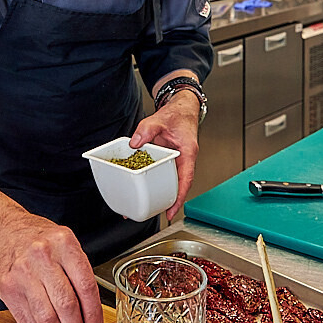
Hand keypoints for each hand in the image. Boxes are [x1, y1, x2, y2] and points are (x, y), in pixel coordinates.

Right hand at [0, 162, 102, 322]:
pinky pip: (28, 320)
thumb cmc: (38, 240)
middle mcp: (42, 257)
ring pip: (46, 318)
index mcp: (64, 244)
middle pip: (66, 305)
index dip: (93, 314)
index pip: (85, 286)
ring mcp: (22, 273)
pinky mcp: (7, 288)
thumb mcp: (65, 244)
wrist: (3, 231)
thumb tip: (91, 313)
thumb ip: (79, 273)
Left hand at [130, 90, 200, 221]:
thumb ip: (146, 130)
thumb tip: (135, 143)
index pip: (185, 179)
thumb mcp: (159, 119)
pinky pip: (163, 173)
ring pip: (170, 181)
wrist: (180, 109)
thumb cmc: (177, 115)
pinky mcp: (168, 160)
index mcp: (187, 153)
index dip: (179, 197)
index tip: (172, 210)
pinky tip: (144, 188)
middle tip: (156, 214)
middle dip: (169, 201)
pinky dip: (155, 181)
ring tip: (147, 206)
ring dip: (161, 194)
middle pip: (178, 185)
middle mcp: (183, 160)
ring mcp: (176, 161)